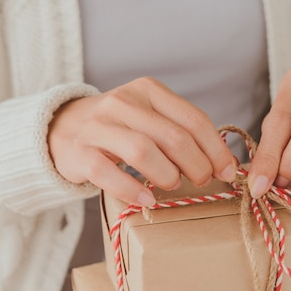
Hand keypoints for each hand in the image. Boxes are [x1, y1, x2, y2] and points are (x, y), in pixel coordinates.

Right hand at [48, 77, 236, 205]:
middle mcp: (122, 103)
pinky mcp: (79, 153)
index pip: (192, 119)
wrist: (62, 128)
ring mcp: (97, 127)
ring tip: (172, 185)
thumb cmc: (117, 128)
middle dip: (196, 165)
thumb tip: (222, 162)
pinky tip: (146, 200)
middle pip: (173, 137)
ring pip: (142, 151)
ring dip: (167, 175)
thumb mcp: (148, 117)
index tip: (227, 170)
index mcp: (147, 90)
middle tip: (201, 181)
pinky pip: (108, 173)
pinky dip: (131, 189)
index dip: (215, 149)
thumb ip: (179, 131)